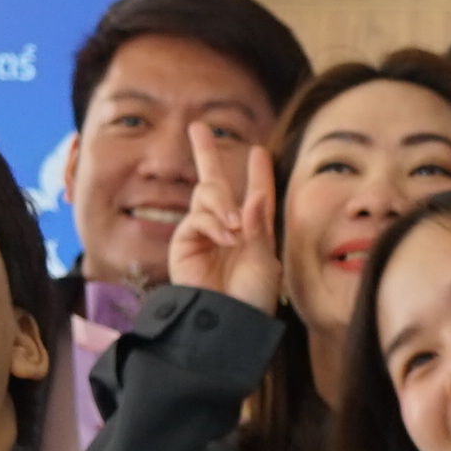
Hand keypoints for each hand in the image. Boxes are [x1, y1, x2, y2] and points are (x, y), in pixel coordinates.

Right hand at [166, 130, 284, 313]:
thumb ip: (258, 227)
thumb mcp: (265, 262)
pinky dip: (212, 222)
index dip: (257, 173)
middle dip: (206, 153)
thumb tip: (253, 196)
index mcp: (253, 231)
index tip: (258, 152)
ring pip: (207, 194)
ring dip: (223, 204)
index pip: (255, 195)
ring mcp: (204, 233)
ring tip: (234, 228)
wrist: (226, 324)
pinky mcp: (185, 243)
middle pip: (215, 182)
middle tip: (197, 127)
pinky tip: (225, 237)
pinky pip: (197, 217)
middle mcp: (227, 227)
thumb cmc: (251, 299)